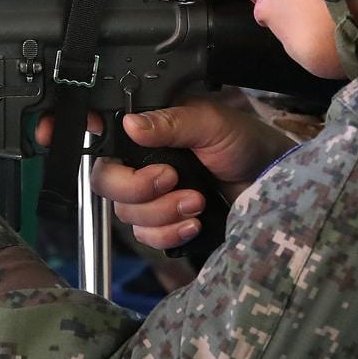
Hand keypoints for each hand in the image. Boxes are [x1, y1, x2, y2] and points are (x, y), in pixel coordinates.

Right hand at [88, 101, 294, 249]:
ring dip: (161, 212)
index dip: (85, 141)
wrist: (272, 183)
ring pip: (127, 213)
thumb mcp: (209, 123)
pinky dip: (168, 233)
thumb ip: (169, 122)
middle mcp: (139, 161)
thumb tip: (130, 124)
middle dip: (138, 188)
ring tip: (197, 201)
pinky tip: (193, 223)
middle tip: (172, 179)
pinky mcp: (164, 222)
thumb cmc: (244, 142)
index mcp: (144, 130)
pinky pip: (146, 236)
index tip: (89, 147)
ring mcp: (150, 195)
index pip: (100, 136)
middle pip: (106, 181)